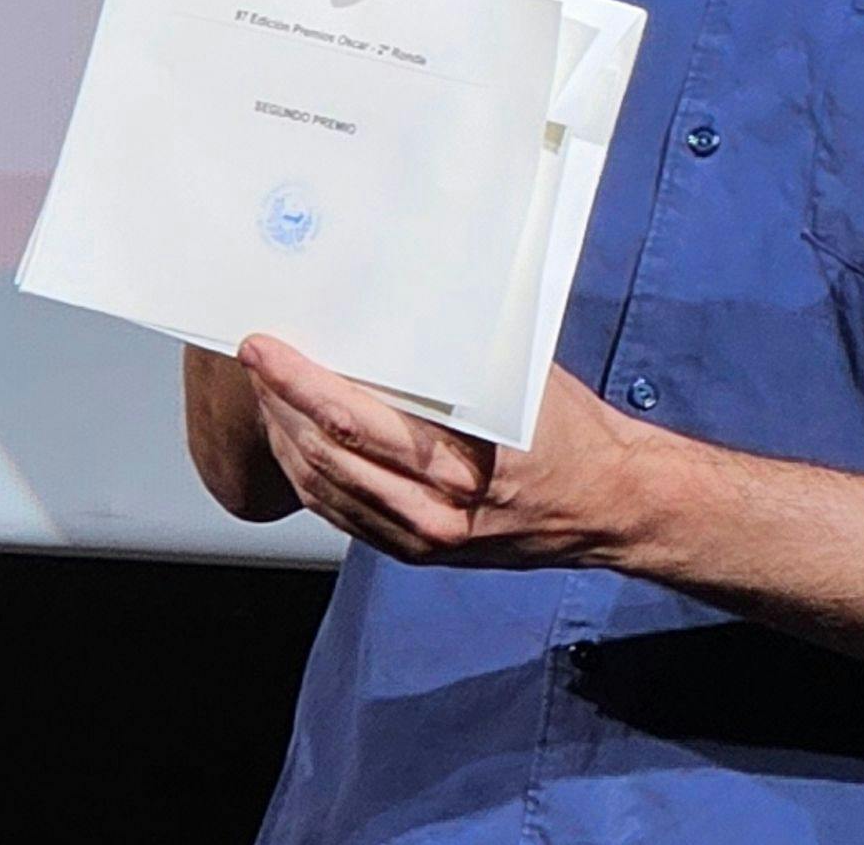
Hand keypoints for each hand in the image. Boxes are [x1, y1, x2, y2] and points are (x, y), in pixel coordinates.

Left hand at [238, 335, 672, 568]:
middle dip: (279, 405)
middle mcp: (437, 509)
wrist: (609, 504)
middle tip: (254, 363)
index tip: (264, 349)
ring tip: (267, 397)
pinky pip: (344, 516)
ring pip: (325, 490)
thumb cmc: (570, 430)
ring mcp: (424, 538)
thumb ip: (453, 358)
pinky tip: (297, 444)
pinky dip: (311, 478)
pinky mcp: (418, 552)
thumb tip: (387, 310)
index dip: (298, 383)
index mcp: (462, 459)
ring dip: (286, 440)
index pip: (354, 420)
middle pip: (327, 456)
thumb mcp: (517, 379)